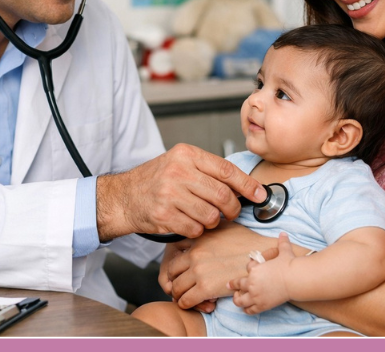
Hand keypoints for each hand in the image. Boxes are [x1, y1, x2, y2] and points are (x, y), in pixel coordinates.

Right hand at [97, 144, 265, 241]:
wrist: (124, 196)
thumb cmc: (157, 180)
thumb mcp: (181, 163)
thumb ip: (209, 171)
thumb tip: (246, 186)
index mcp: (187, 154)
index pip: (226, 170)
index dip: (247, 185)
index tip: (260, 195)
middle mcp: (178, 171)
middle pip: (222, 195)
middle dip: (232, 209)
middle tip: (231, 213)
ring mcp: (169, 194)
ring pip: (211, 215)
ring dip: (213, 221)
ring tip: (203, 216)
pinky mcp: (164, 215)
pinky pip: (195, 228)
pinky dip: (197, 230)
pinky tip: (188, 222)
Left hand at [159, 222, 279, 308]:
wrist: (263, 257)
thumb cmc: (247, 242)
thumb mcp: (223, 227)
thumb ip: (207, 228)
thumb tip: (200, 227)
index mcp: (197, 239)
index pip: (172, 253)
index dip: (175, 264)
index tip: (181, 271)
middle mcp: (194, 254)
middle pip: (171, 272)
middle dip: (175, 280)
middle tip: (183, 286)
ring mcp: (198, 271)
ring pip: (175, 287)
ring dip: (179, 294)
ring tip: (188, 296)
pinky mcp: (206, 288)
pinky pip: (185, 300)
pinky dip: (186, 304)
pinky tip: (195, 303)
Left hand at [229, 232, 296, 313]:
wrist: (294, 279)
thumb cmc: (288, 265)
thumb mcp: (284, 252)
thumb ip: (282, 243)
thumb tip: (284, 234)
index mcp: (255, 269)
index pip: (247, 268)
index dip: (250, 268)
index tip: (250, 270)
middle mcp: (252, 283)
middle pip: (238, 285)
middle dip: (233, 285)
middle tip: (230, 286)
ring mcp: (256, 296)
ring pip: (240, 300)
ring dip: (237, 299)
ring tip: (236, 298)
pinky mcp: (261, 305)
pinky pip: (249, 310)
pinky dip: (247, 309)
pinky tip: (247, 308)